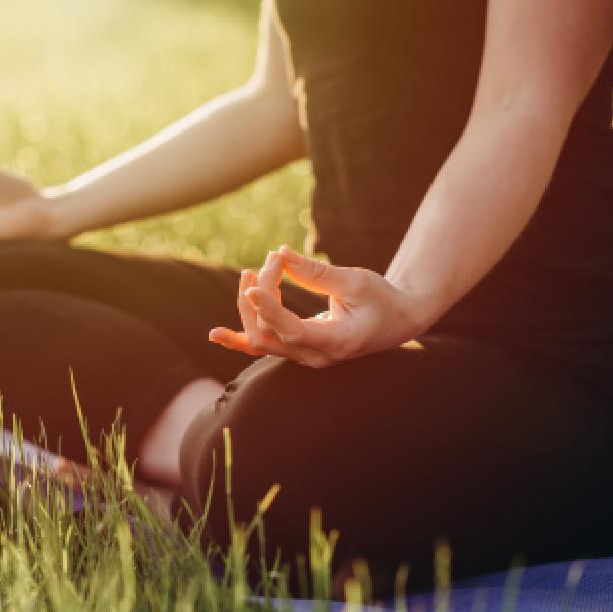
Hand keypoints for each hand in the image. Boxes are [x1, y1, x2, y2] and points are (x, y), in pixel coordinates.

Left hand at [209, 247, 430, 367]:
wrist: (396, 321)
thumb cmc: (382, 299)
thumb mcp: (356, 281)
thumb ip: (317, 272)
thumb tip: (280, 254)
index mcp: (337, 342)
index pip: (293, 331)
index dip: (269, 309)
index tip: (253, 284)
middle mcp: (316, 357)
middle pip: (269, 333)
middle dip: (261, 296)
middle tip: (270, 261)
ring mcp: (304, 357)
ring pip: (261, 340)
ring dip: (247, 308)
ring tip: (248, 274)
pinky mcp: (296, 350)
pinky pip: (262, 348)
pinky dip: (238, 340)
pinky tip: (216, 334)